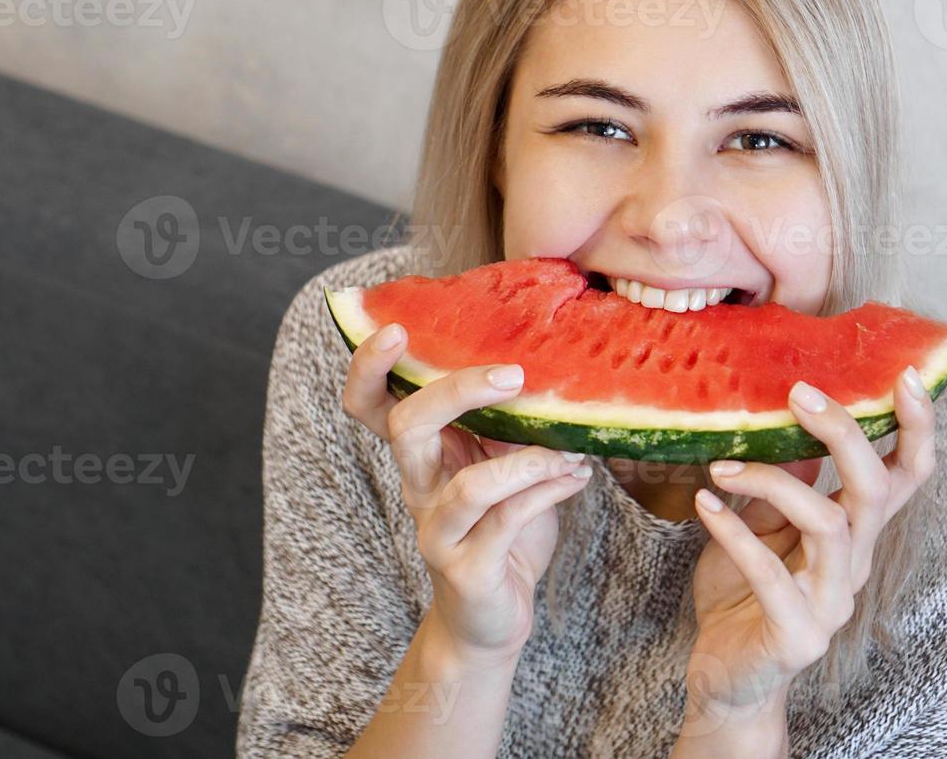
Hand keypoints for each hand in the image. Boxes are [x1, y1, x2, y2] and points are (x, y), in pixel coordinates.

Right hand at [341, 322, 593, 663]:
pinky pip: (507, 522)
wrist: (492, 618)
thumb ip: (512, 426)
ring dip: (528, 461)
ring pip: (469, 485)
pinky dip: (548, 493)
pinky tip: (577, 477)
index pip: (370, 405)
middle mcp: (419, 487)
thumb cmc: (500, 530)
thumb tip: (551, 370)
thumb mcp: (503, 466)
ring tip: (570, 450)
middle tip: (513, 375)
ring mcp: (439, 531)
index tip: (396, 328)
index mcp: (422, 455)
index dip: (369, 367)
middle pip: (406, 427)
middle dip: (456, 391)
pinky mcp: (468, 569)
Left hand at [682, 366, 938, 725]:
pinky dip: (734, 533)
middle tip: (798, 393)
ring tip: (722, 467)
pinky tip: (704, 507)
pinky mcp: (798, 633)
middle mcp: (856, 564)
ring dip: (773, 483)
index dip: (917, 428)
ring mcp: (831, 602)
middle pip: (876, 489)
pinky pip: (771, 573)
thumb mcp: (762, 525)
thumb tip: (784, 415)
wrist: (727, 677)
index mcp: (856, 532)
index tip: (904, 373)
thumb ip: (782, 480)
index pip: (907, 474)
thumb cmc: (744, 595)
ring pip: (829, 526)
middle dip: (844, 433)